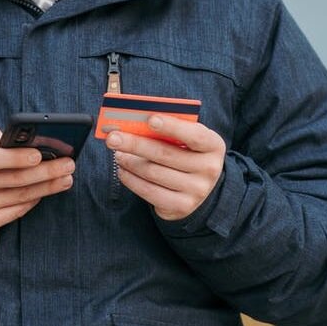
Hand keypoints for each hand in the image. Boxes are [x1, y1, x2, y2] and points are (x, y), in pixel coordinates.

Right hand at [0, 124, 75, 232]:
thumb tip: (15, 140)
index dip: (18, 157)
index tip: (41, 154)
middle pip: (14, 179)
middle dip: (46, 171)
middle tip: (69, 164)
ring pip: (19, 197)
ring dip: (47, 187)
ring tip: (66, 177)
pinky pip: (15, 212)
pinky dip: (33, 201)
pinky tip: (46, 191)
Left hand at [105, 115, 224, 220]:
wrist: (201, 186)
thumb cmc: (188, 153)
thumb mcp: (188, 138)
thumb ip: (169, 129)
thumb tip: (135, 123)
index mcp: (213, 146)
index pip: (194, 135)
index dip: (172, 126)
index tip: (150, 119)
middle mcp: (209, 169)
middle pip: (165, 154)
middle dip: (135, 144)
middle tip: (113, 138)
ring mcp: (196, 191)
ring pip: (153, 173)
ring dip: (129, 161)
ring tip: (117, 153)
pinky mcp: (181, 206)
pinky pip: (149, 192)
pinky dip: (131, 180)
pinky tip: (123, 170)